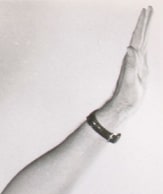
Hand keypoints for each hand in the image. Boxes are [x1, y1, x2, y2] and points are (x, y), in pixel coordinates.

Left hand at [103, 6, 152, 120]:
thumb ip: (130, 65)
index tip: (146, 10)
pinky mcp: (139, 70)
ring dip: (145, 30)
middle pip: (140, 36)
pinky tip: (144, 43)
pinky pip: (143, 52)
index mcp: (133, 58)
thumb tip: (129, 49)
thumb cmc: (127, 97)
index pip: (139, 36)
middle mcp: (134, 58)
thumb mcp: (130, 81)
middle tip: (148, 8)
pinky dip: (145, 44)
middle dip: (144, 22)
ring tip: (148, 19)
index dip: (142, 23)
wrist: (122, 107)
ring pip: (142, 42)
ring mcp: (136, 63)